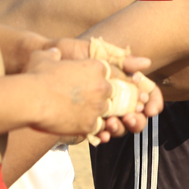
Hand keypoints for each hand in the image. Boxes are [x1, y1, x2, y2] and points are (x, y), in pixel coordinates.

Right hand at [24, 49, 114, 140]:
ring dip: (94, 112)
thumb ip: (53, 54)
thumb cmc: (36, 76)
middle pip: (110, 93)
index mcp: (97, 67)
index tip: (87, 85)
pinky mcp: (90, 124)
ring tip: (78, 114)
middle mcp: (102, 86)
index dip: (98, 79)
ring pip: (105, 111)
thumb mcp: (44, 57)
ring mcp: (98, 107)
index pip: (108, 74)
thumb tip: (54, 52)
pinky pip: (96, 127)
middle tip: (83, 101)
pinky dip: (87, 127)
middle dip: (99, 96)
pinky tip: (75, 125)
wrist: (29, 99)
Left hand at [48, 39, 163, 134]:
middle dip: (138, 118)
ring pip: (121, 124)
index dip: (152, 101)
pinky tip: (100, 135)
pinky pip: (100, 132)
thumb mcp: (94, 53)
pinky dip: (103, 135)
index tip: (151, 109)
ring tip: (111, 124)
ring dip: (121, 126)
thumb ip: (121, 60)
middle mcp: (112, 95)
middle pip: (137, 112)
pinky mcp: (83, 120)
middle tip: (131, 117)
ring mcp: (99, 109)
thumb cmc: (66, 54)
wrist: (36, 63)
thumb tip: (146, 63)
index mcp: (118, 78)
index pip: (145, 92)